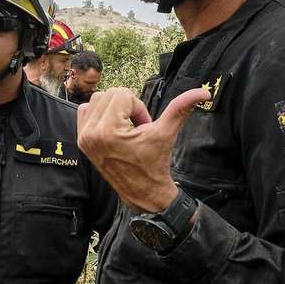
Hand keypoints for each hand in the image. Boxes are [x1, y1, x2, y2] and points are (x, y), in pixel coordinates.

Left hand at [76, 87, 208, 212]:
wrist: (142, 192)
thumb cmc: (154, 163)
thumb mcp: (166, 133)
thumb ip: (181, 108)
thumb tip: (204, 91)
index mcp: (108, 130)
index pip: (122, 94)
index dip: (138, 108)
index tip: (144, 128)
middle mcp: (90, 133)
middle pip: (109, 94)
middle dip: (126, 107)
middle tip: (136, 128)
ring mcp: (83, 138)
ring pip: (96, 100)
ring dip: (113, 108)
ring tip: (125, 128)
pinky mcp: (81, 141)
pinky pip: (85, 111)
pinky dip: (99, 113)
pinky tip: (113, 128)